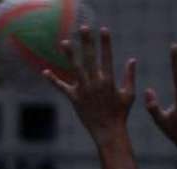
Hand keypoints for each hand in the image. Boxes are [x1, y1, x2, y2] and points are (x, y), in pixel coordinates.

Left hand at [44, 27, 137, 145]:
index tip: (103, 29)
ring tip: (64, 42)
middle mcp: (95, 83)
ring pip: (76, 69)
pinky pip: (62, 88)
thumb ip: (129, 76)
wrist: (108, 132)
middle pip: (90, 58)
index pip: (107, 57)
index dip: (105, 43)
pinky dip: (53, 80)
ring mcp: (84, 91)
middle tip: (84, 28)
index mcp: (109, 81)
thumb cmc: (120, 114)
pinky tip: (45, 71)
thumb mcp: (128, 94)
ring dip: (70, 55)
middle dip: (87, 42)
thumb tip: (132, 60)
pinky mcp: (74, 99)